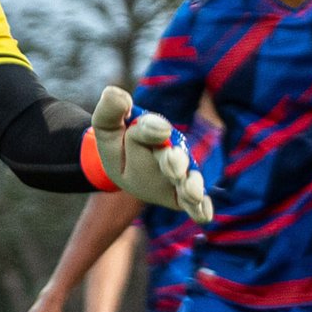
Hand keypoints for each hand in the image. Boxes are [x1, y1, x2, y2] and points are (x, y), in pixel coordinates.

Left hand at [88, 87, 211, 223]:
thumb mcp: (106, 128)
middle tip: (172, 162)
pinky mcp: (178, 195)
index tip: (158, 130)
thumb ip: (109, 111)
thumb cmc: (117, 142)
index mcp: (153, 132)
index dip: (152, 130)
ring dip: (191, 185)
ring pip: (187, 179)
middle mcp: (171, 152)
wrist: (121, 163)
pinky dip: (200, 209)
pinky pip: (191, 203)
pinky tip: (205, 216)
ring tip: (192, 193)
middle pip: (175, 157)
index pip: (151, 130)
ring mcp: (177, 175)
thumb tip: (116, 94)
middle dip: (175, 160)